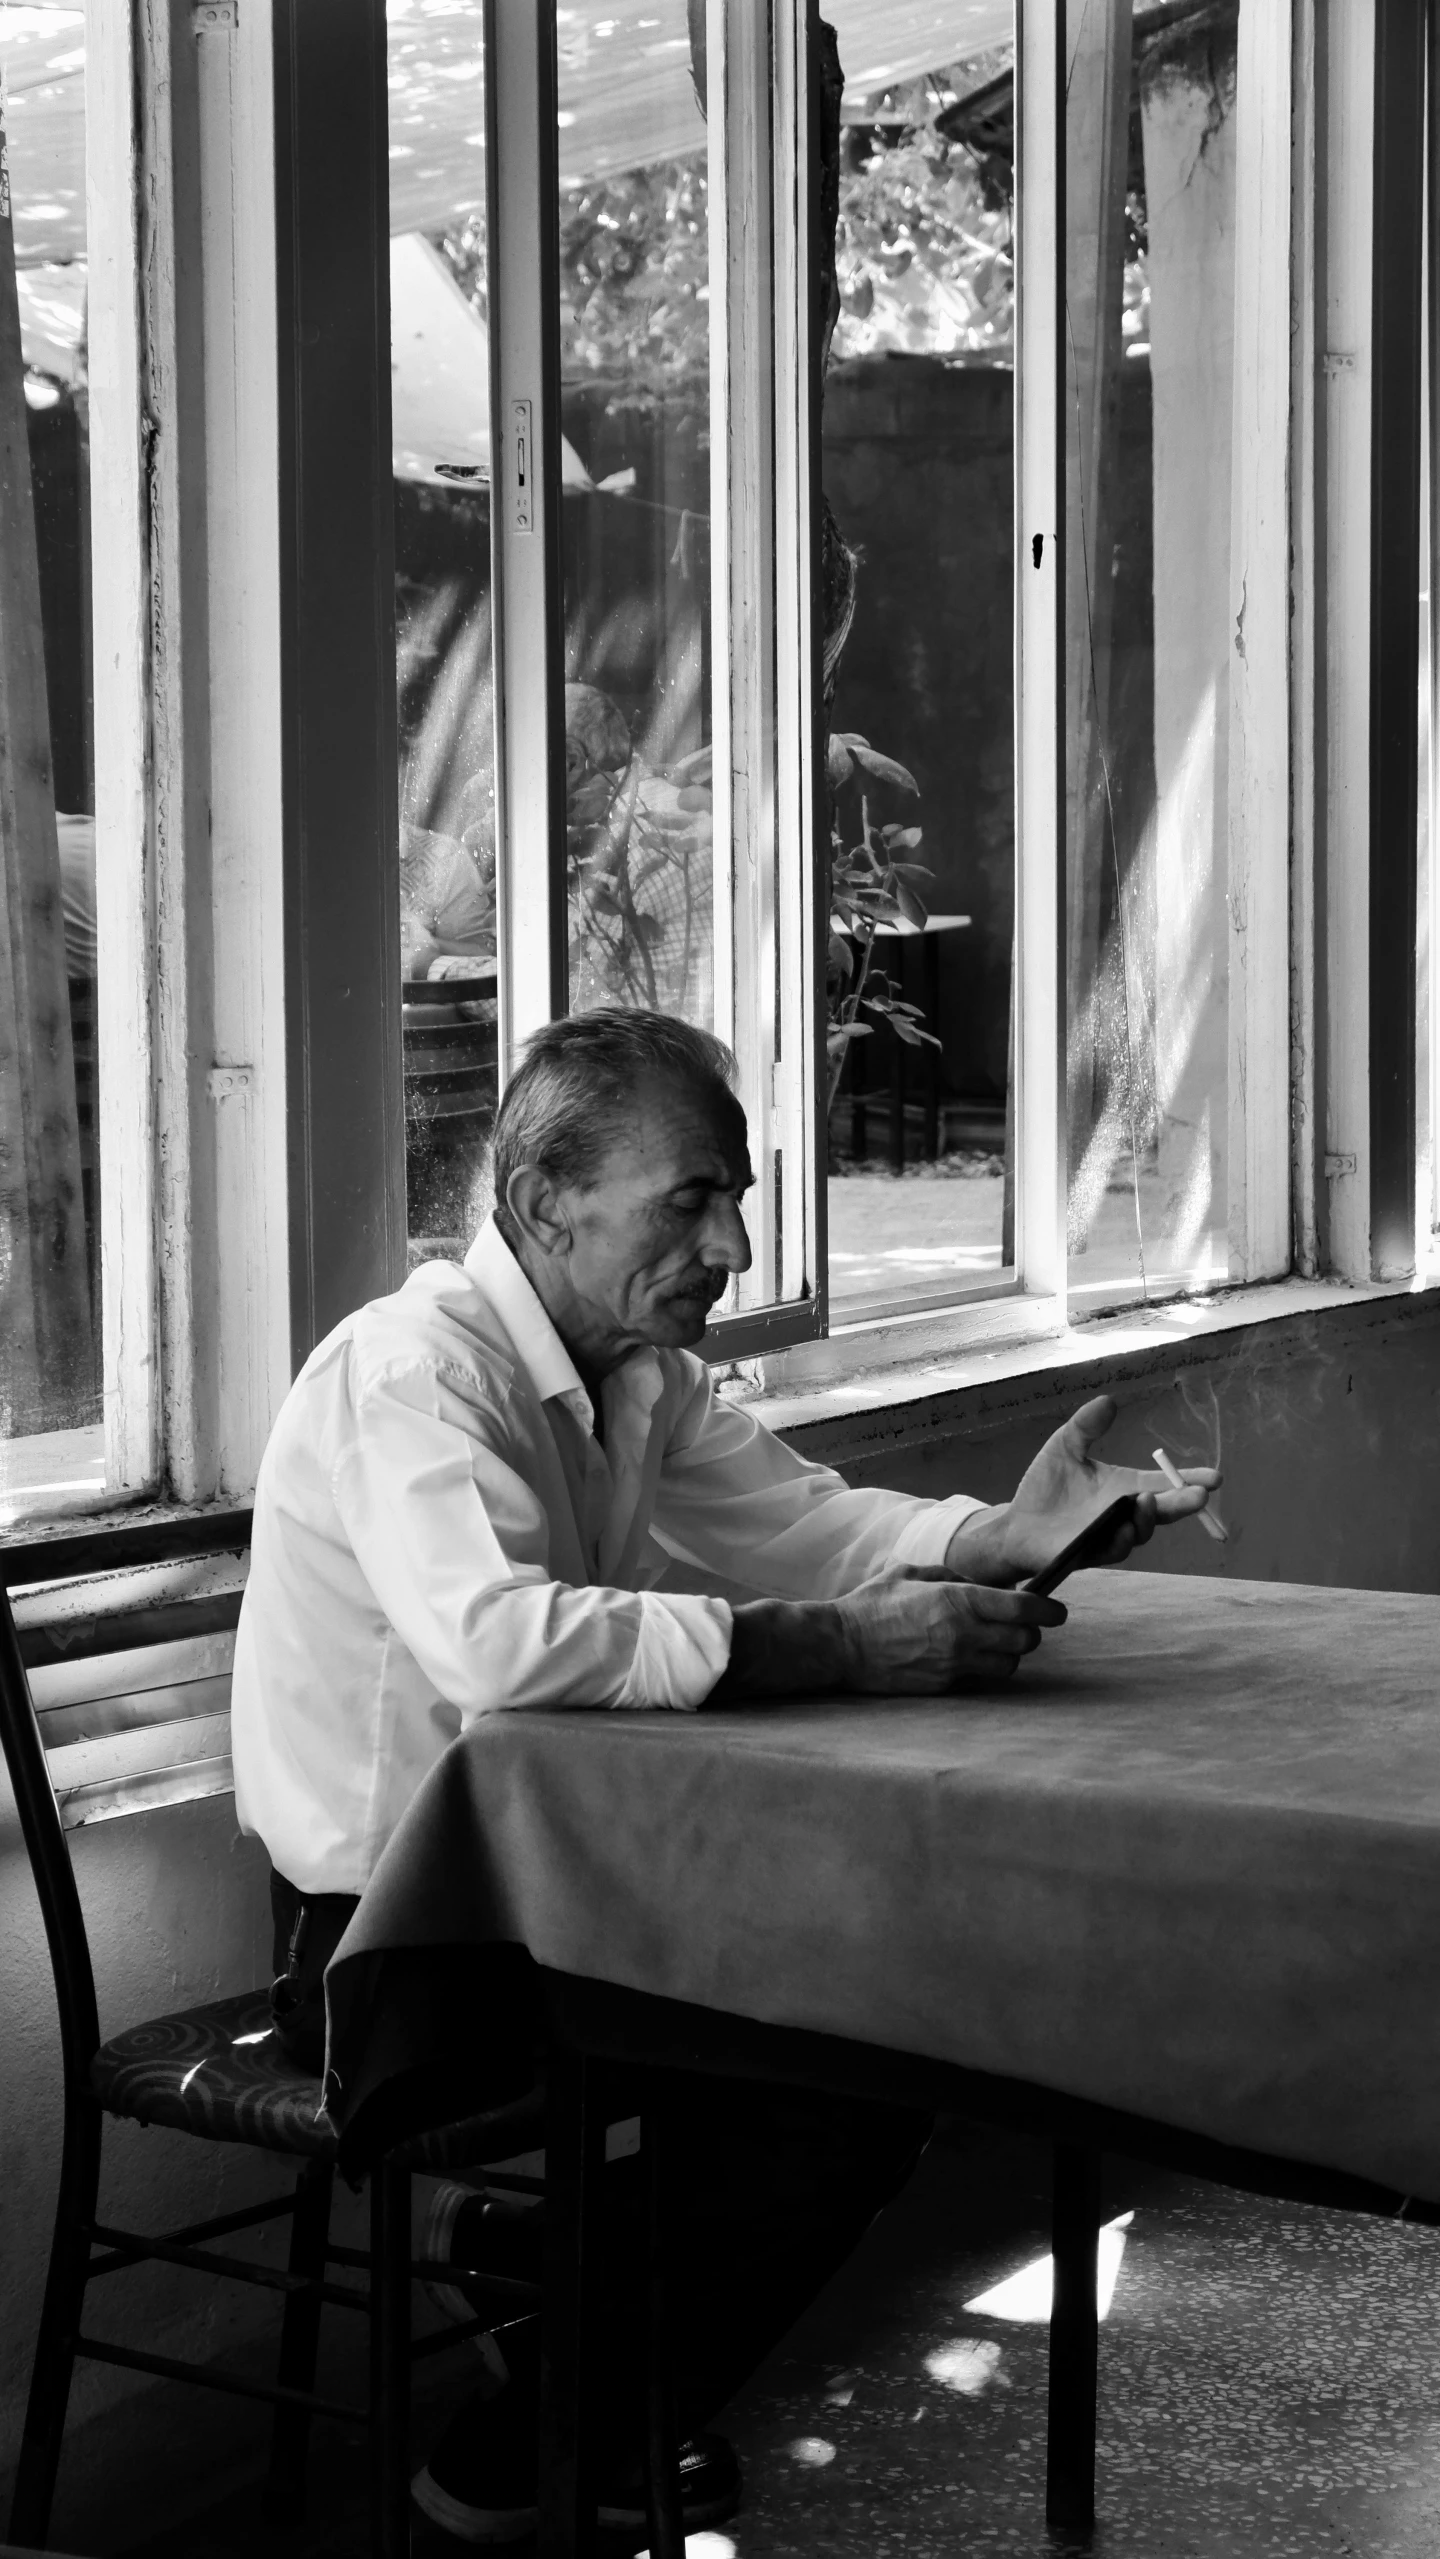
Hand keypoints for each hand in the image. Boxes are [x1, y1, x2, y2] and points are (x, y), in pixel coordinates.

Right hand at [834, 1566, 1066, 1691]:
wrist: (841, 1646)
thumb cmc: (872, 1604)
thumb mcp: (911, 1574)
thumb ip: (951, 1577)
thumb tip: (980, 1584)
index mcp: (957, 1600)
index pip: (1023, 1608)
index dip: (1048, 1609)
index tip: (1057, 1611)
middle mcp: (963, 1634)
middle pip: (1026, 1641)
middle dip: (1031, 1632)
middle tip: (1022, 1624)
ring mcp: (954, 1664)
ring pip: (1009, 1665)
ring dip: (1010, 1654)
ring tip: (995, 1644)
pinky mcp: (944, 1685)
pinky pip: (980, 1678)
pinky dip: (982, 1668)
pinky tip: (966, 1655)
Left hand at [942, 1394, 1221, 1586]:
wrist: (1016, 1523)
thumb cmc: (1045, 1487)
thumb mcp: (1064, 1447)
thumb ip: (1085, 1425)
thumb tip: (1108, 1400)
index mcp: (1125, 1488)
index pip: (1164, 1484)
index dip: (1190, 1480)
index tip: (1216, 1477)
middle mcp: (1125, 1514)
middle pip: (1163, 1510)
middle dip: (1183, 1504)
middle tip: (1200, 1496)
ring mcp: (1110, 1535)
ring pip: (1140, 1532)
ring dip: (1148, 1519)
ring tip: (1148, 1502)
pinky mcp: (1090, 1553)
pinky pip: (1111, 1549)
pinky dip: (1121, 1539)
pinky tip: (1125, 1529)